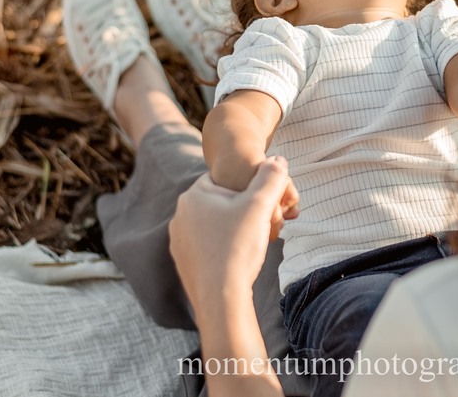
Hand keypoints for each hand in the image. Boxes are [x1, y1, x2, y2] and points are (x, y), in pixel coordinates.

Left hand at [169, 156, 296, 306]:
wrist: (221, 298)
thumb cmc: (238, 248)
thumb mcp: (260, 206)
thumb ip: (271, 178)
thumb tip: (278, 159)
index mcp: (193, 196)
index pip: (226, 180)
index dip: (249, 191)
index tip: (260, 206)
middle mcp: (179, 216)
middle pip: (220, 203)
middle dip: (241, 211)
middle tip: (259, 226)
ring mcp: (179, 241)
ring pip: (214, 226)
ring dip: (233, 231)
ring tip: (250, 244)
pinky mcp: (184, 263)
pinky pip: (208, 247)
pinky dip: (224, 249)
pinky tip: (238, 260)